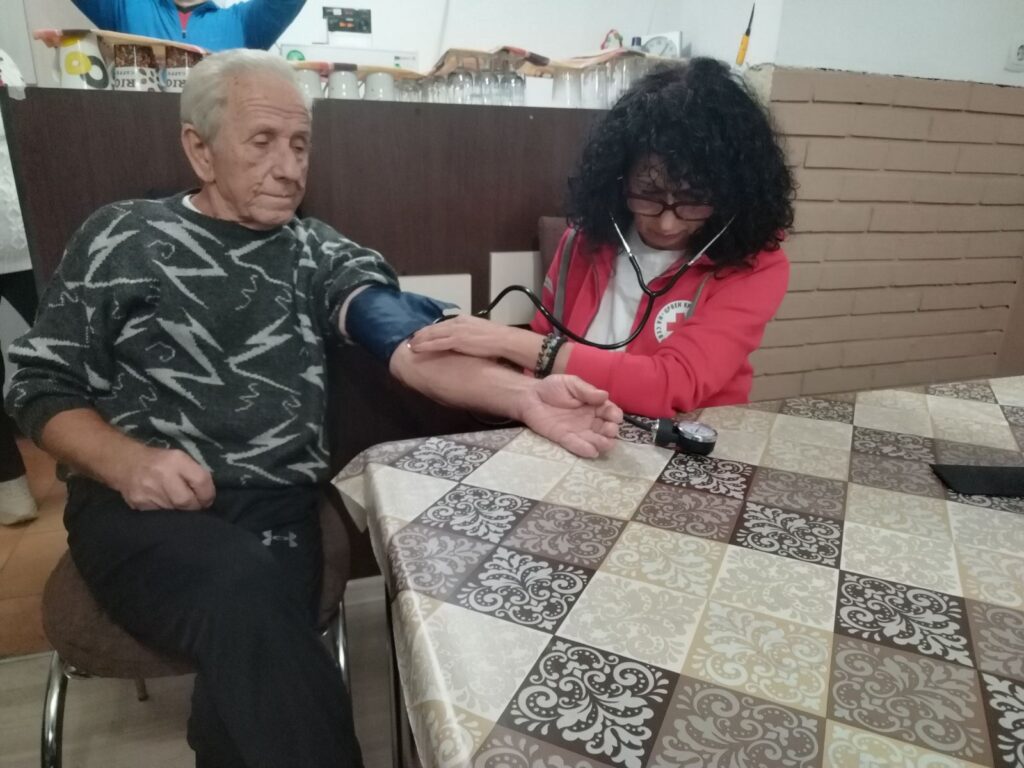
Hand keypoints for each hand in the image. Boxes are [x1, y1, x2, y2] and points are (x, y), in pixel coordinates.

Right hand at [114, 446, 215, 510]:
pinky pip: (160, 515)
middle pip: (187, 501)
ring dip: (181, 512)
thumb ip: (195, 474)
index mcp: (176, 460)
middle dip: (195, 507)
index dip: (208, 494)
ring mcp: (149, 490)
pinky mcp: (139, 503)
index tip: (207, 499)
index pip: (201, 481)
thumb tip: (208, 497)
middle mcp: (162, 474)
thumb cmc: (160, 462)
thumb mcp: (180, 459)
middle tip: (195, 506)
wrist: (126, 463)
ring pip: (174, 511)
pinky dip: (167, 514)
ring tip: (180, 505)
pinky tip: (166, 507)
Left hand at [409, 315, 524, 360]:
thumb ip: (467, 334)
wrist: (503, 340)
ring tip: (409, 345)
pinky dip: (425, 346)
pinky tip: (416, 349)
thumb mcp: (478, 331)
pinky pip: (436, 343)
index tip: (420, 335)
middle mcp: (456, 322)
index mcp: (461, 319)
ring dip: (419, 340)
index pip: (441, 324)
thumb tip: (462, 341)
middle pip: (433, 328)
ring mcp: (456, 331)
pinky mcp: (456, 341)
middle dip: (420, 334)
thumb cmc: (494, 338)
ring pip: (432, 334)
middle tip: (410, 340)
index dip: (429, 330)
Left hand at [515, 375, 622, 457]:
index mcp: (594, 405)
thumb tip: (604, 395)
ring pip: (594, 440)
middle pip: (606, 428)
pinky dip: (584, 449)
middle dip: (611, 431)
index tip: (615, 417)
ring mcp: (577, 431)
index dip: (614, 415)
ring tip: (605, 444)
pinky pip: (576, 445)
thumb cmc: (552, 388)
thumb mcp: (571, 383)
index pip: (609, 411)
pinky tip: (592, 452)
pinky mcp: (564, 438)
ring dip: (602, 443)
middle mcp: (589, 420)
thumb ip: (586, 390)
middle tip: (610, 431)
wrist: (530, 397)